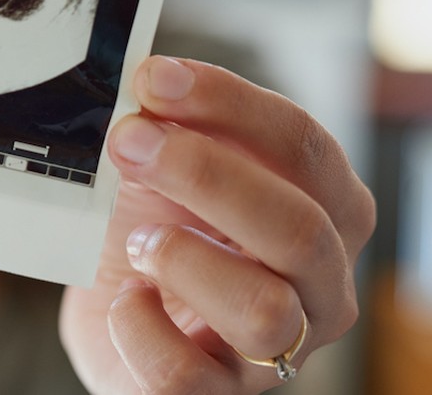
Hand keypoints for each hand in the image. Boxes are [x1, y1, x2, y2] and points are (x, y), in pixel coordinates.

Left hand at [59, 56, 374, 393]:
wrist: (117, 319)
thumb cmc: (158, 235)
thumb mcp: (168, 173)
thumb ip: (173, 128)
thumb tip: (150, 81)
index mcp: (325, 213)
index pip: (306, 148)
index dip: (229, 105)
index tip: (155, 78)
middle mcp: (318, 286)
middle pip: (299, 229)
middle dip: (206, 174)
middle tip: (127, 140)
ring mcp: (273, 352)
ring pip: (265, 312)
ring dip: (185, 260)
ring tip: (137, 242)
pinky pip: (187, 373)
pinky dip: (140, 328)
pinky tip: (124, 299)